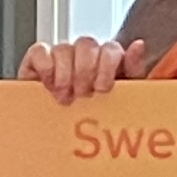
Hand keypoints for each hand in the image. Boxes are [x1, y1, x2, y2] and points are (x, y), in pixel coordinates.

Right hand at [20, 35, 143, 100]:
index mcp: (107, 59)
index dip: (106, 66)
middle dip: (85, 72)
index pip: (110, 47)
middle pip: (86, 44)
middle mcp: (84, 53)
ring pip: (63, 48)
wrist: (70, 132)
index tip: (102, 88)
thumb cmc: (99, 112)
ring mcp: (60, 54)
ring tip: (66, 96)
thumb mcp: (123, 96)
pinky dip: (45, 67)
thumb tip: (139, 45)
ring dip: (65, 75)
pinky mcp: (37, 60)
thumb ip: (133, 70)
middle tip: (83, 94)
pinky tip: (49, 85)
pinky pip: (39, 51)